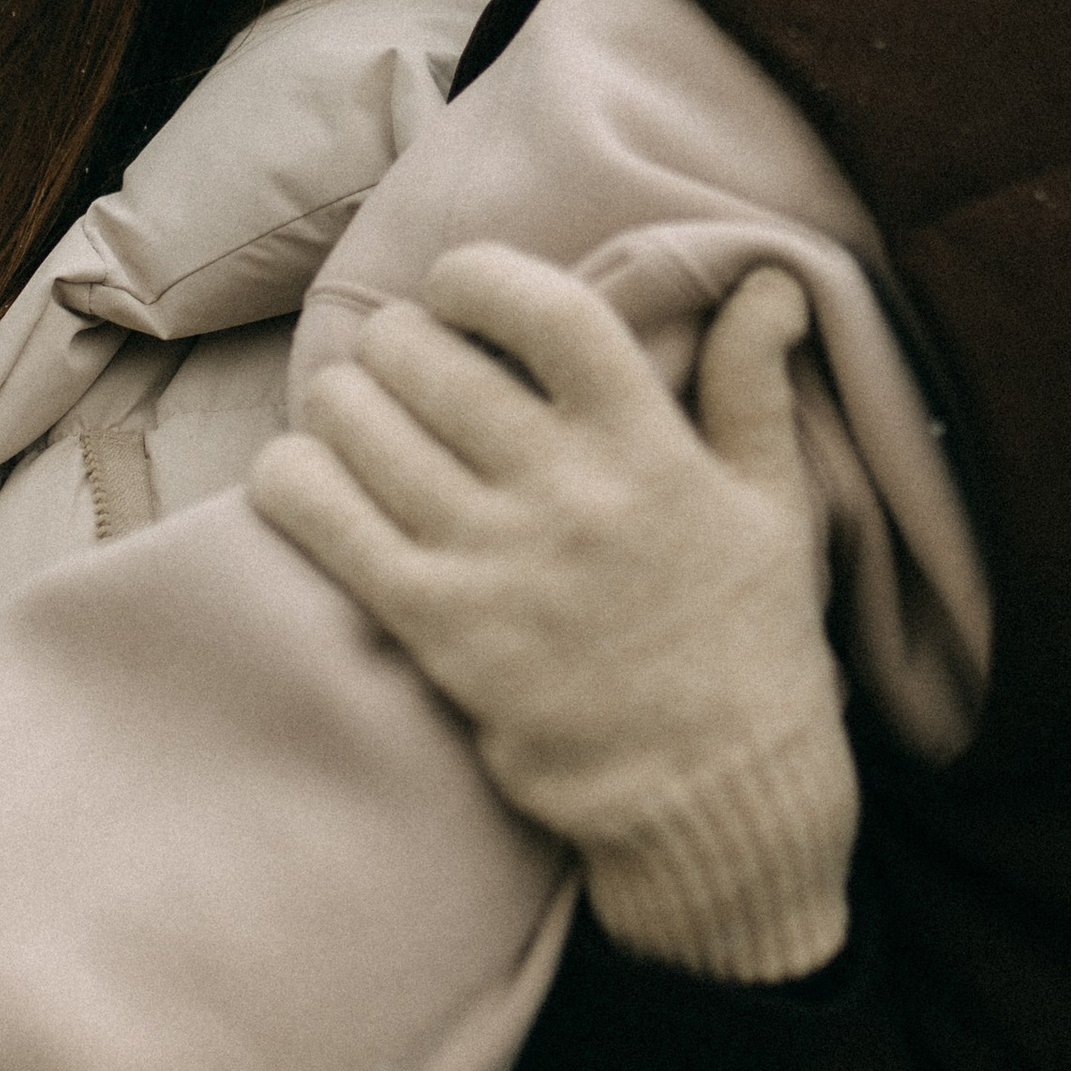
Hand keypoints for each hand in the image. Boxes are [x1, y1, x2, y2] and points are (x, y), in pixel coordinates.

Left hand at [251, 245, 857, 982]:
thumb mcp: (777, 506)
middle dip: (397, 340)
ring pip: (362, 425)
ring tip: (352, 407)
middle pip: (430, 359)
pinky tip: (301, 471)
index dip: (480, 277)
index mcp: (648, 446)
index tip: (459, 287)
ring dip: (340, 399)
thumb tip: (768, 279)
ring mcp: (491, 559)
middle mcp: (564, 491)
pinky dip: (293, 477)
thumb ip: (754, 386)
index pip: (546, 310)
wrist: (716, 793)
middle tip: (397, 355)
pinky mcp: (434, 626)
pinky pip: (323, 519)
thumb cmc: (749, 644)